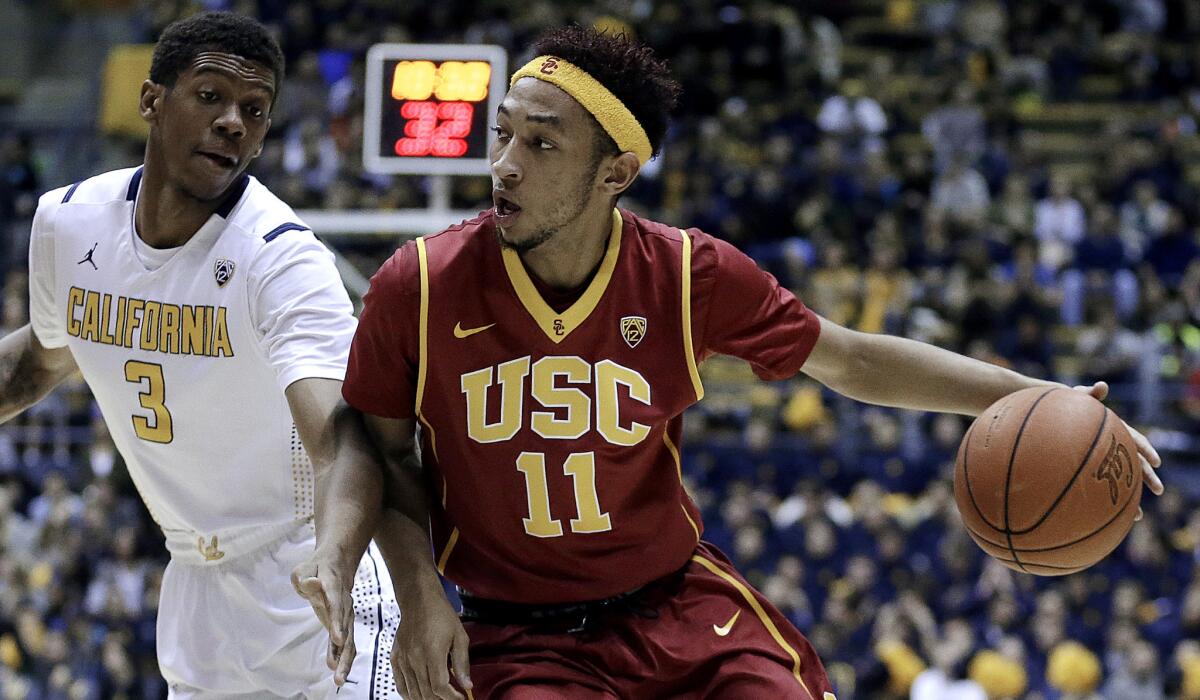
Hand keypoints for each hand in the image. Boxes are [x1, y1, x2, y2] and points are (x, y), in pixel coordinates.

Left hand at [291, 554, 355, 684]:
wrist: (339, 562)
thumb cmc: (317, 567)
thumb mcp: (305, 568)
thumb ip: (305, 577)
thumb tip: (309, 584)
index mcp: (333, 587)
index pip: (335, 605)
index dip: (337, 622)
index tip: (338, 639)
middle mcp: (343, 603)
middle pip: (346, 628)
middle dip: (343, 650)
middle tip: (337, 669)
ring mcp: (346, 614)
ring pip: (349, 638)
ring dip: (345, 659)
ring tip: (339, 678)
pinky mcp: (344, 623)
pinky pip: (346, 642)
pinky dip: (343, 656)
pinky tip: (338, 672)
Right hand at [392, 584, 471, 699]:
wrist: (418, 600)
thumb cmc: (441, 615)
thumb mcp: (460, 636)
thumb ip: (462, 662)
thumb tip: (467, 685)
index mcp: (433, 652)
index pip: (440, 687)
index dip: (451, 697)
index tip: (461, 698)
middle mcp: (415, 659)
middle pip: (426, 693)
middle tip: (452, 698)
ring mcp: (403, 660)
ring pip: (413, 692)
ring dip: (426, 699)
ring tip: (439, 697)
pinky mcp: (395, 658)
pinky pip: (400, 684)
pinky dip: (409, 695)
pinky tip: (420, 695)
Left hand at [1073, 381, 1163, 519]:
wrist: (1047, 418)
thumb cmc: (1064, 406)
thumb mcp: (1075, 397)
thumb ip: (1088, 393)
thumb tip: (1101, 386)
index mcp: (1114, 430)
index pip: (1134, 439)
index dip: (1146, 449)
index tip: (1156, 461)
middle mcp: (1113, 446)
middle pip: (1134, 463)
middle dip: (1147, 477)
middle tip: (1159, 490)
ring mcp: (1102, 460)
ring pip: (1121, 480)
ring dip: (1131, 497)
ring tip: (1138, 516)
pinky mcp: (1090, 471)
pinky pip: (1101, 487)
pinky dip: (1107, 502)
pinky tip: (1107, 518)